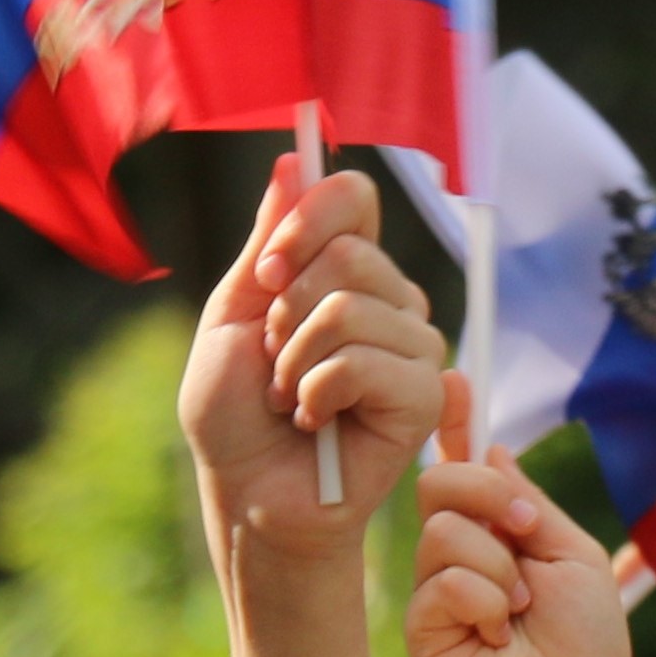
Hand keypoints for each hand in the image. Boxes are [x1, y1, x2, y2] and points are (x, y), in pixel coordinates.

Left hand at [180, 158, 443, 559]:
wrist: (247, 495)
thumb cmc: (235, 416)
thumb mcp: (231, 317)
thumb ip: (266, 244)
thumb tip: (294, 161)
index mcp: (345, 271)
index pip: (354, 199)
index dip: (307, 221)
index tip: (268, 272)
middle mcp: (390, 300)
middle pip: (350, 254)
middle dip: (286, 313)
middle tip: (275, 362)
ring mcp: (413, 348)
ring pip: (352, 308)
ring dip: (296, 361)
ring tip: (292, 399)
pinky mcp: (424, 398)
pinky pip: (365, 363)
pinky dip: (318, 393)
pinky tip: (316, 423)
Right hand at [405, 442, 633, 656]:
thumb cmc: (585, 643)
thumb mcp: (572, 553)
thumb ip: (529, 501)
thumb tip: (490, 444)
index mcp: (496, 530)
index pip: (462, 466)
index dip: (454, 423)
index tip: (456, 380)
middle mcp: (458, 553)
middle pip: (440, 482)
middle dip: (490, 496)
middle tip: (527, 536)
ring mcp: (436, 590)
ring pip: (443, 530)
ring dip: (500, 567)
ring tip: (519, 613)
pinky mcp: (423, 627)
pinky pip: (445, 581)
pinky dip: (486, 604)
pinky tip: (499, 640)